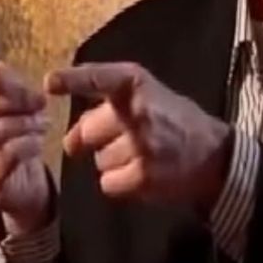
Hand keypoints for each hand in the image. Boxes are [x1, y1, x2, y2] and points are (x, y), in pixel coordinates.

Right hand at [0, 61, 53, 233]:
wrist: (27, 177)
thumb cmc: (15, 131)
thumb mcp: (15, 101)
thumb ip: (4, 83)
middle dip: (17, 102)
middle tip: (39, 106)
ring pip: (1, 130)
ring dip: (29, 125)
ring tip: (40, 126)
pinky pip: (8, 155)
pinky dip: (28, 146)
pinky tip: (35, 145)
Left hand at [45, 62, 231, 213]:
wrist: (213, 156)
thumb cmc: (170, 120)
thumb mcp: (143, 99)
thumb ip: (103, 111)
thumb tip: (69, 143)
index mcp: (137, 84)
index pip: (99, 78)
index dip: (72, 80)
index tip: (49, 82)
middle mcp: (139, 112)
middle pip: (88, 132)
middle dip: (98, 137)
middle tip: (127, 136)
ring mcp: (142, 146)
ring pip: (98, 160)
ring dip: (112, 160)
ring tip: (141, 154)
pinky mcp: (144, 177)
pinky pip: (108, 183)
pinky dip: (119, 183)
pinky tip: (142, 172)